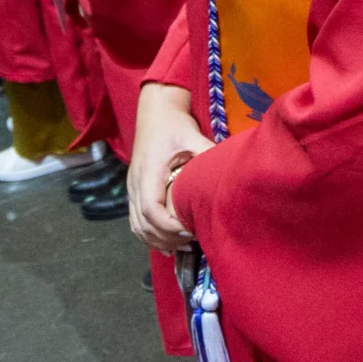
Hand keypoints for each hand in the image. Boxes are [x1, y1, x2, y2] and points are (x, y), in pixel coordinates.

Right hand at [128, 81, 209, 253]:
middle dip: (166, 238)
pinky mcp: (134, 190)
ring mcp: (132, 189)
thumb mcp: (192, 135)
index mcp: (148, 172)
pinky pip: (136, 221)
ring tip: (183, 248)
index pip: (151, 209)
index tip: (190, 231)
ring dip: (157, 241)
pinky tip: (167, 246)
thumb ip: (207, 151)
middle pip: (143, 224)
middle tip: (192, 243)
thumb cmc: (174, 124)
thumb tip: (230, 165)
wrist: (155, 113)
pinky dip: (149, 236)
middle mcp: (135, 184)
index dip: (168, 226)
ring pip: (137, 226)